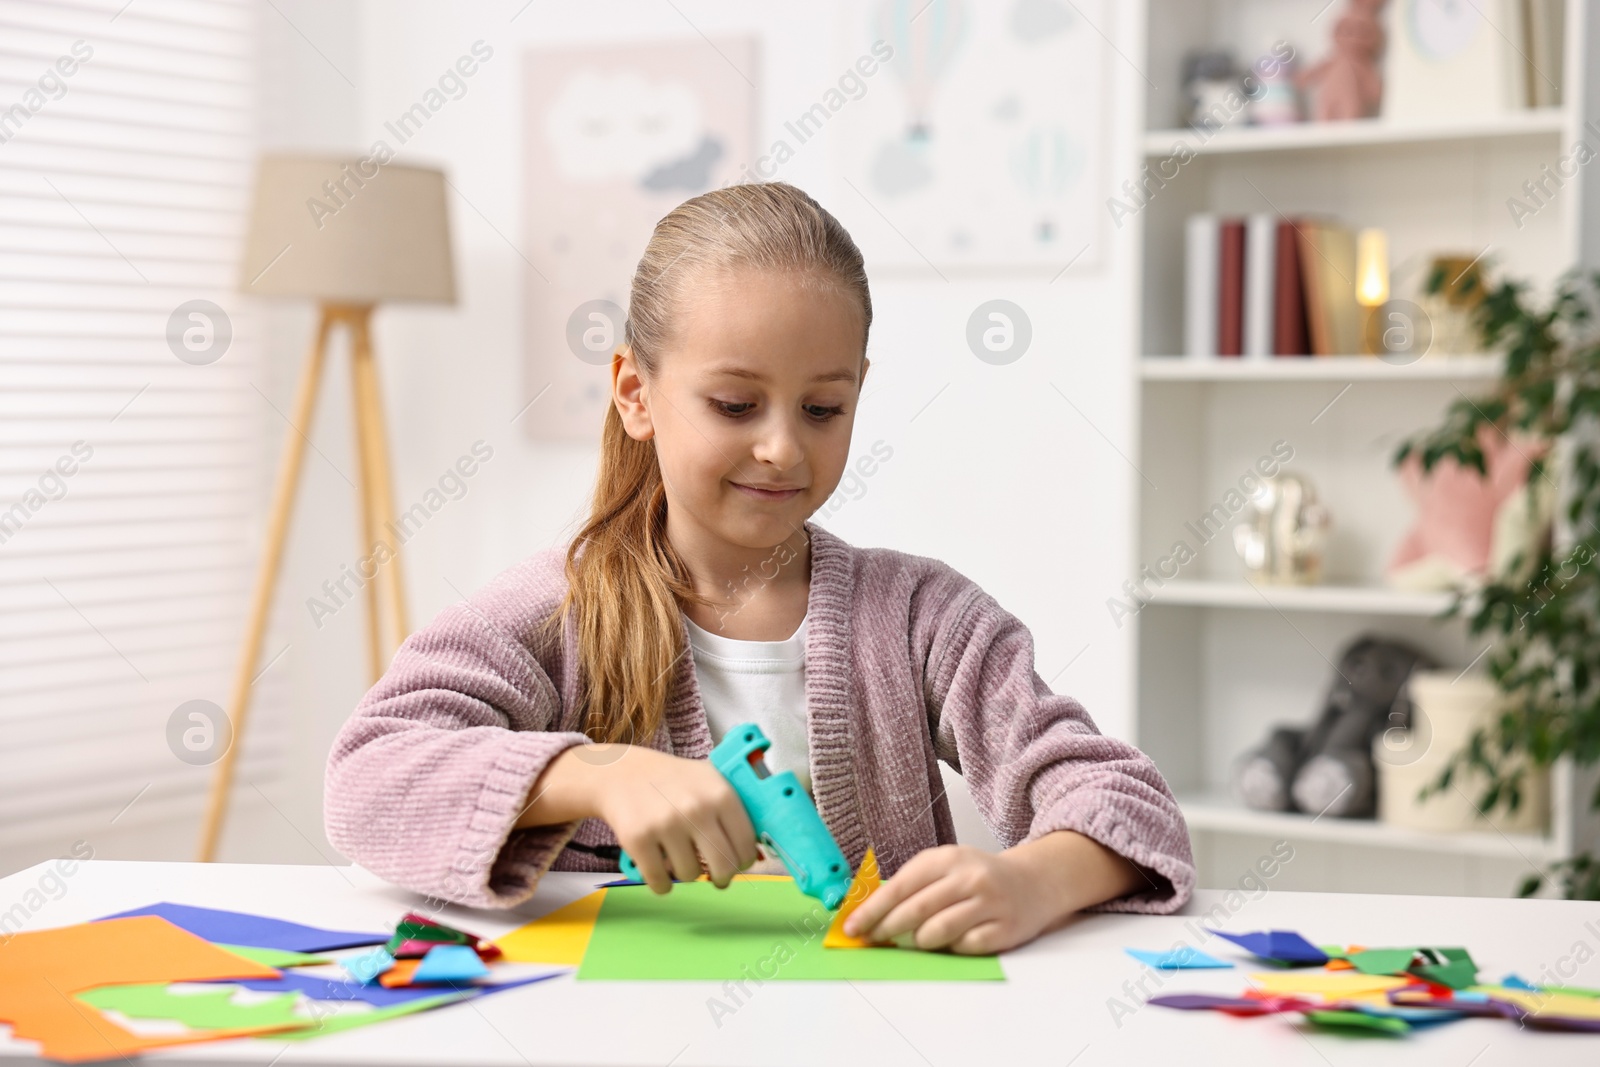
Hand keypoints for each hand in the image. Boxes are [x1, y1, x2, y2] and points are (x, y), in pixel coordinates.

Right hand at [525, 745, 758, 892]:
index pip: (746, 846)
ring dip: (687, 873)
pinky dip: (662, 883)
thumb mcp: (710, 779)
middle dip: (721, 876)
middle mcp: (697, 809)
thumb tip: (761, 846)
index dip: (744, 861)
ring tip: (679, 856)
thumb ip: (735, 807)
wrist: (621, 773)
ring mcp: (666, 825)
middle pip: (723, 868)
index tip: (737, 863)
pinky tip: (659, 867)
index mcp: (722, 794)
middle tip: (715, 875)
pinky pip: (661, 883)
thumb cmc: (673, 781)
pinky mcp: (638, 840)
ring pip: (691, 876)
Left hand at [841, 832, 1144, 954]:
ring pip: (937, 932)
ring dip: (920, 941)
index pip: (900, 886)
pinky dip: (952, 948)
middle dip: (886, 929)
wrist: (1034, 882)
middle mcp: (969, 878)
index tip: (852, 928)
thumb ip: (913, 884)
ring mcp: (989, 904)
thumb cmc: (979, 877)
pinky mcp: (1004, 929)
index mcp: (948, 859)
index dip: (872, 910)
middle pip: (915, 911)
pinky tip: (954, 940)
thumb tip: (868, 910)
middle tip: (873, 939)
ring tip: (919, 938)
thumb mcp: (946, 867)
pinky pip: (964, 947)